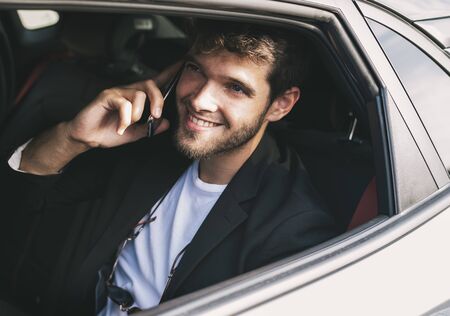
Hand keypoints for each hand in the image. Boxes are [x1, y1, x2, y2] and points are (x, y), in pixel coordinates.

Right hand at [66, 62, 182, 148]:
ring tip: (128, 124)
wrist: (88, 138)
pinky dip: (124, 119)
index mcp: (137, 98)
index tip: (183, 65)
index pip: (156, 83)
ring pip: (138, 95)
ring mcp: (117, 92)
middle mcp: (128, 91)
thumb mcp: (134, 134)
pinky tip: (119, 127)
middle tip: (155, 116)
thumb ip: (149, 128)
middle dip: (157, 100)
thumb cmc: (108, 132)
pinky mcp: (106, 96)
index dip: (169, 74)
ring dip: (137, 114)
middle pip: (150, 85)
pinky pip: (123, 103)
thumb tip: (166, 123)